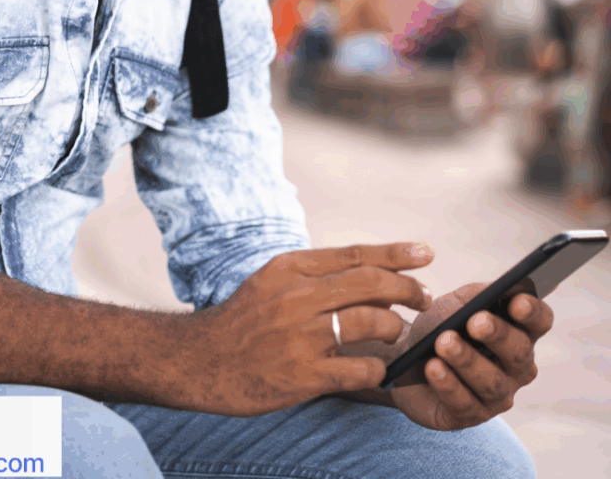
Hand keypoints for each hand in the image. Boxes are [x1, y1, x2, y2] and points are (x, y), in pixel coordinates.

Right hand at [189, 242, 432, 415]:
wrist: (203, 359)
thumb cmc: (245, 319)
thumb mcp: (272, 281)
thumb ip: (317, 275)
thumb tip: (374, 277)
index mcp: (290, 268)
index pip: (354, 254)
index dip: (395, 253)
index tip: (425, 252)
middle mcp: (296, 297)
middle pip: (371, 283)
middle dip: (408, 289)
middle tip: (424, 298)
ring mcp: (301, 336)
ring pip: (373, 322)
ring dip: (396, 329)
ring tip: (397, 334)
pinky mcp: (304, 375)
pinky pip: (362, 369)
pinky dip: (379, 368)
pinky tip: (377, 369)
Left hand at [389, 283, 552, 429]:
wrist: (405, 358)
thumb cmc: (439, 327)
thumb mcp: (454, 305)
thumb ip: (476, 295)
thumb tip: (501, 288)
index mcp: (518, 333)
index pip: (539, 322)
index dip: (533, 312)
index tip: (518, 301)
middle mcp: (516, 368)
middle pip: (519, 352)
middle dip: (498, 335)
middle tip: (476, 321)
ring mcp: (497, 396)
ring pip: (492, 382)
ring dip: (467, 360)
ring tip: (444, 342)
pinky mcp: (470, 416)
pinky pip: (464, 403)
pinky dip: (447, 384)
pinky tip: (433, 368)